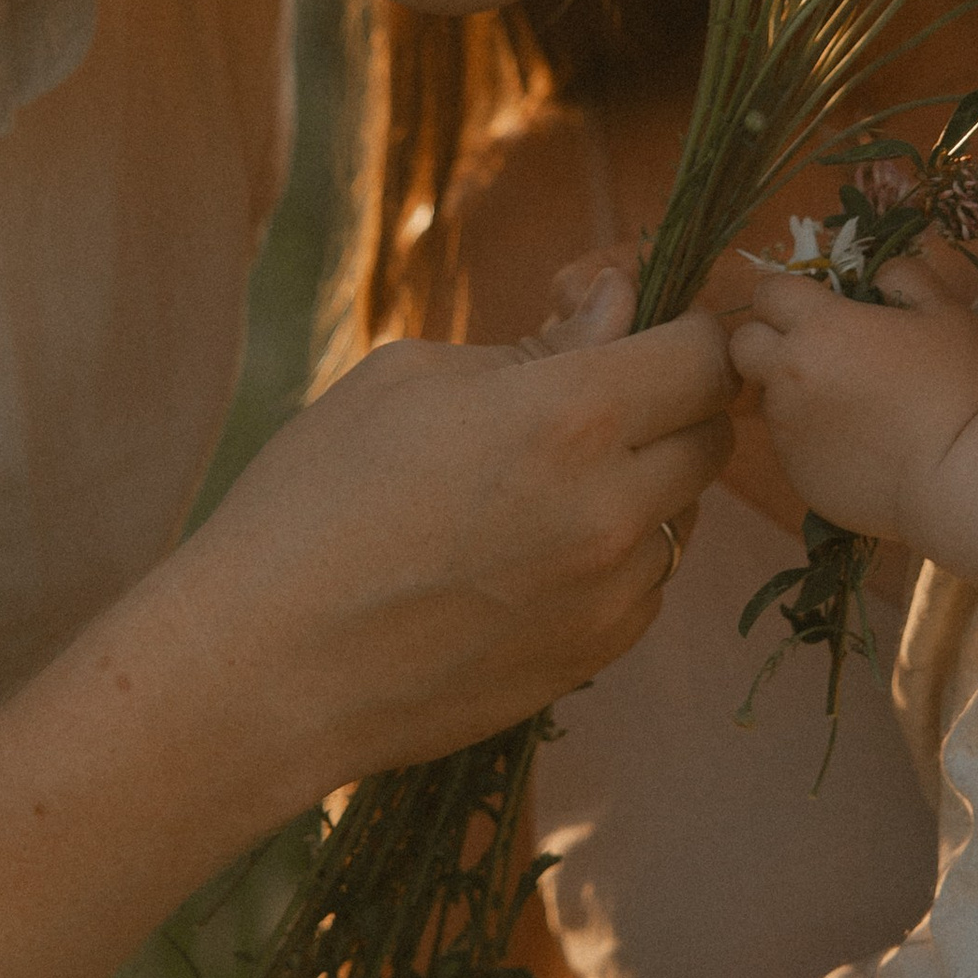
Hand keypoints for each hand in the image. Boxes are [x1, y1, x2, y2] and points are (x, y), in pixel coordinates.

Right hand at [197, 275, 735, 785]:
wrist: (263, 667)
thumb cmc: (313, 500)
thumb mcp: (410, 379)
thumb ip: (536, 341)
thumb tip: (614, 309)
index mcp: (571, 416)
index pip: (706, 354)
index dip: (689, 330)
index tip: (651, 327)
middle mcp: (613, 508)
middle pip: (714, 433)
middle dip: (673, 401)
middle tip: (594, 395)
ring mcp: (611, 594)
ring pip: (682, 514)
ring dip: (642, 484)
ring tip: (538, 484)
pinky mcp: (594, 655)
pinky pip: (644, 583)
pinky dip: (612, 557)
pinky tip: (526, 554)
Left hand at [727, 255, 977, 542]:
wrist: (956, 478)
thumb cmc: (956, 388)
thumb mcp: (947, 314)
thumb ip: (907, 277)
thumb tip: (881, 272)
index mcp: (821, 326)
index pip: (768, 291)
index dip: (790, 295)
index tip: (820, 307)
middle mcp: (789, 373)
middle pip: (742, 342)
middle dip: (767, 339)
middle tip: (814, 351)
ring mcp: (786, 426)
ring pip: (767, 394)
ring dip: (793, 390)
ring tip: (850, 405)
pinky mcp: (793, 469)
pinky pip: (788, 440)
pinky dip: (811, 435)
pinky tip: (857, 444)